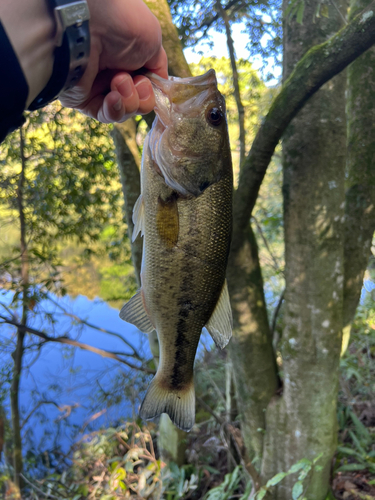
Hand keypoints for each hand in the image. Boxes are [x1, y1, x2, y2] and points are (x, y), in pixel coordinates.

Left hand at [59, 0, 167, 122]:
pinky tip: (113, 98)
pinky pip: (106, 115)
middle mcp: (114, 71)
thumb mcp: (153, 40)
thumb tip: (158, 88)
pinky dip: (115, 110)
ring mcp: (98, 86)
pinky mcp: (83, 100)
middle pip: (139, 101)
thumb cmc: (121, 23)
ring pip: (125, 110)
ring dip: (130, 101)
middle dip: (143, 96)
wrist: (86, 25)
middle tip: (135, 80)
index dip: (154, 89)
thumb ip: (158, 67)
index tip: (154, 84)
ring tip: (119, 81)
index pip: (148, 84)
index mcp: (130, 56)